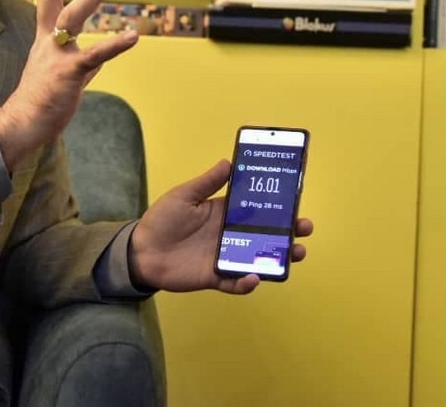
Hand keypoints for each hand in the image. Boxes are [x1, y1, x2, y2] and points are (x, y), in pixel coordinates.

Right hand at [0, 0, 138, 170]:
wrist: (23, 125)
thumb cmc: (41, 103)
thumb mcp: (63, 77)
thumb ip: (82, 64)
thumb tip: (98, 59)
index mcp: (45, 41)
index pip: (48, 0)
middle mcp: (48, 42)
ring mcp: (57, 56)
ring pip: (71, 17)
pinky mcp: (68, 73)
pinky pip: (94, 55)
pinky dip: (114, 44)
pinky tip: (132, 36)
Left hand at [129, 159, 313, 293]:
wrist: (141, 251)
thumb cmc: (162, 220)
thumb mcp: (184, 196)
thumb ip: (207, 182)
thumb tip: (229, 162)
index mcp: (224, 213)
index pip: (257, 209)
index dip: (276, 207)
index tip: (294, 201)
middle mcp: (229, 236)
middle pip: (266, 235)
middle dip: (288, 232)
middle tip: (304, 228)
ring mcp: (225, 257)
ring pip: (259, 259)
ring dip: (278, 258)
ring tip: (296, 253)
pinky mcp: (215, 277)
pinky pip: (235, 283)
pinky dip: (246, 283)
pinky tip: (253, 277)